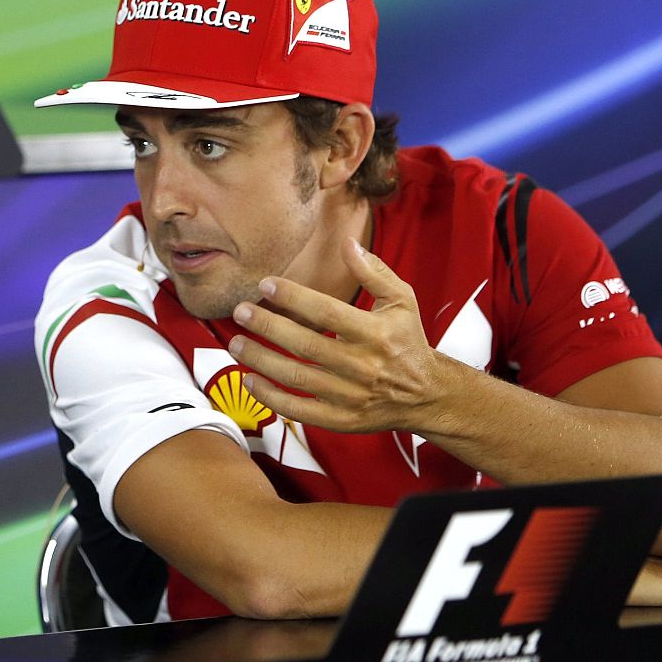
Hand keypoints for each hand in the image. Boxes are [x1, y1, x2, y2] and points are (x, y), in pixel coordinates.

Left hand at [227, 237, 450, 434]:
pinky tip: (249, 381)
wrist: (426, 395)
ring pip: (297, 378)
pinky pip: (299, 410)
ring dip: (261, 361)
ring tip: (235, 344)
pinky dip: (271, 398)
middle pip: (306, 345)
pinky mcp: (342, 419)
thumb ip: (374, 272)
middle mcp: (363, 365)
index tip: (265, 284)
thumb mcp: (402, 301)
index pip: (327, 312)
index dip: (293, 297)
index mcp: (376, 333)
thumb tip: (347, 242)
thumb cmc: (407, 341)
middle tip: (240, 312)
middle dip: (268, 326)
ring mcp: (351, 395)